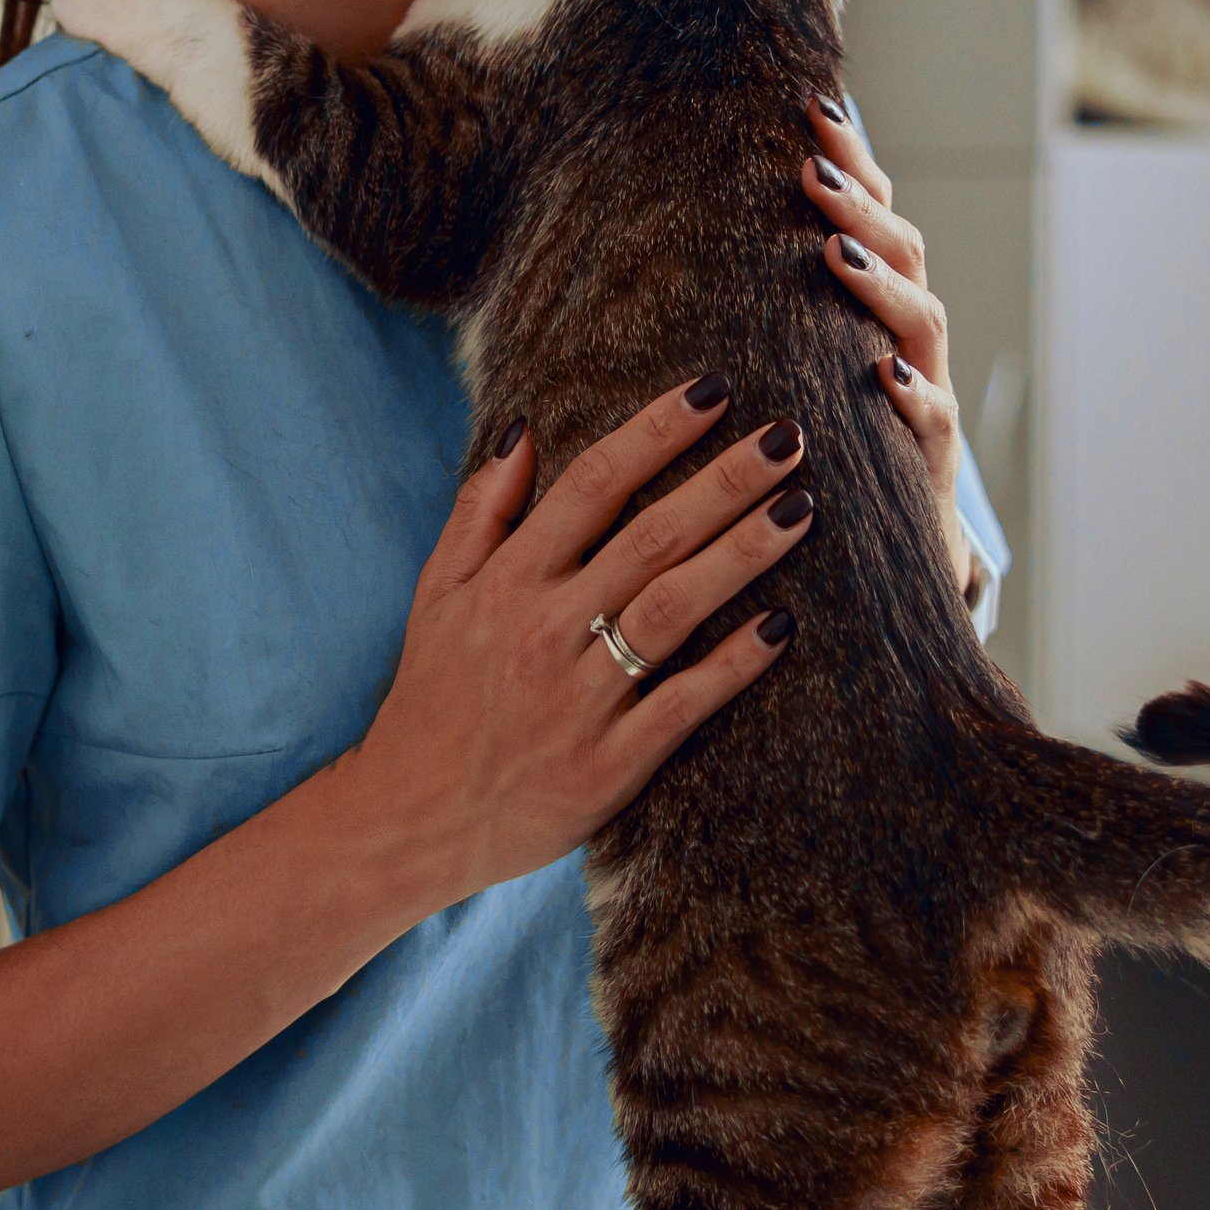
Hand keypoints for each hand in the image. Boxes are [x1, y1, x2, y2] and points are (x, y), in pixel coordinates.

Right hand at [336, 375, 816, 908]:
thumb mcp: (436, 594)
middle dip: (723, 481)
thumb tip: (523, 430)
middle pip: (649, 538)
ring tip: (800, 508)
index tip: (714, 391)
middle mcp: (545, 631)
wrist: (410, 818)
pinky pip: (681, 705)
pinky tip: (782, 626)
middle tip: (787, 437)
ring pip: (672, 609)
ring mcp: (579, 699)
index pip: (591, 487)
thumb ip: (480, 511)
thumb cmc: (432, 698)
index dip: (654, 433)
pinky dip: (732, 665)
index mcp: (506, 583)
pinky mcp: (607, 765)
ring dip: (740, 555)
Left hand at [805, 97, 975, 606]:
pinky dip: (912, 397)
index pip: (872, 219)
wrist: (890, 567)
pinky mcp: (933, 467)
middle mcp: (909, 343)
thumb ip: (765, 313)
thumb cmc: (823, 457)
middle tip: (811, 171)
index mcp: (874, 313)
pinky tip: (884, 378)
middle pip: (904, 252)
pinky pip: (933, 424)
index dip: (853, 163)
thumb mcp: (793, 375)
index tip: (813, 109)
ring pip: (925, 323)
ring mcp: (927, 399)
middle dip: (862, 206)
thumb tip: (687, 229)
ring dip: (882, 284)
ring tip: (837, 251)